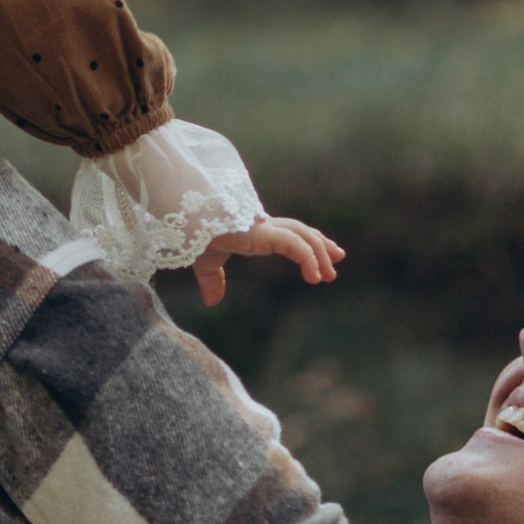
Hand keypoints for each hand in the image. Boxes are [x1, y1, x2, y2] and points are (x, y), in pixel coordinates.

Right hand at [188, 216, 344, 308]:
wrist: (186, 222)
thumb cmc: (194, 235)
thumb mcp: (206, 263)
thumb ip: (213, 281)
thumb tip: (212, 302)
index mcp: (256, 231)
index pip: (288, 235)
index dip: (306, 245)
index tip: (319, 260)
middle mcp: (265, 226)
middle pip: (302, 232)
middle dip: (321, 245)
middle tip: (337, 258)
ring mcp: (266, 228)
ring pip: (304, 237)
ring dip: (320, 255)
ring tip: (328, 276)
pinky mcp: (264, 233)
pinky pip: (295, 245)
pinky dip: (308, 259)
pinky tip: (314, 276)